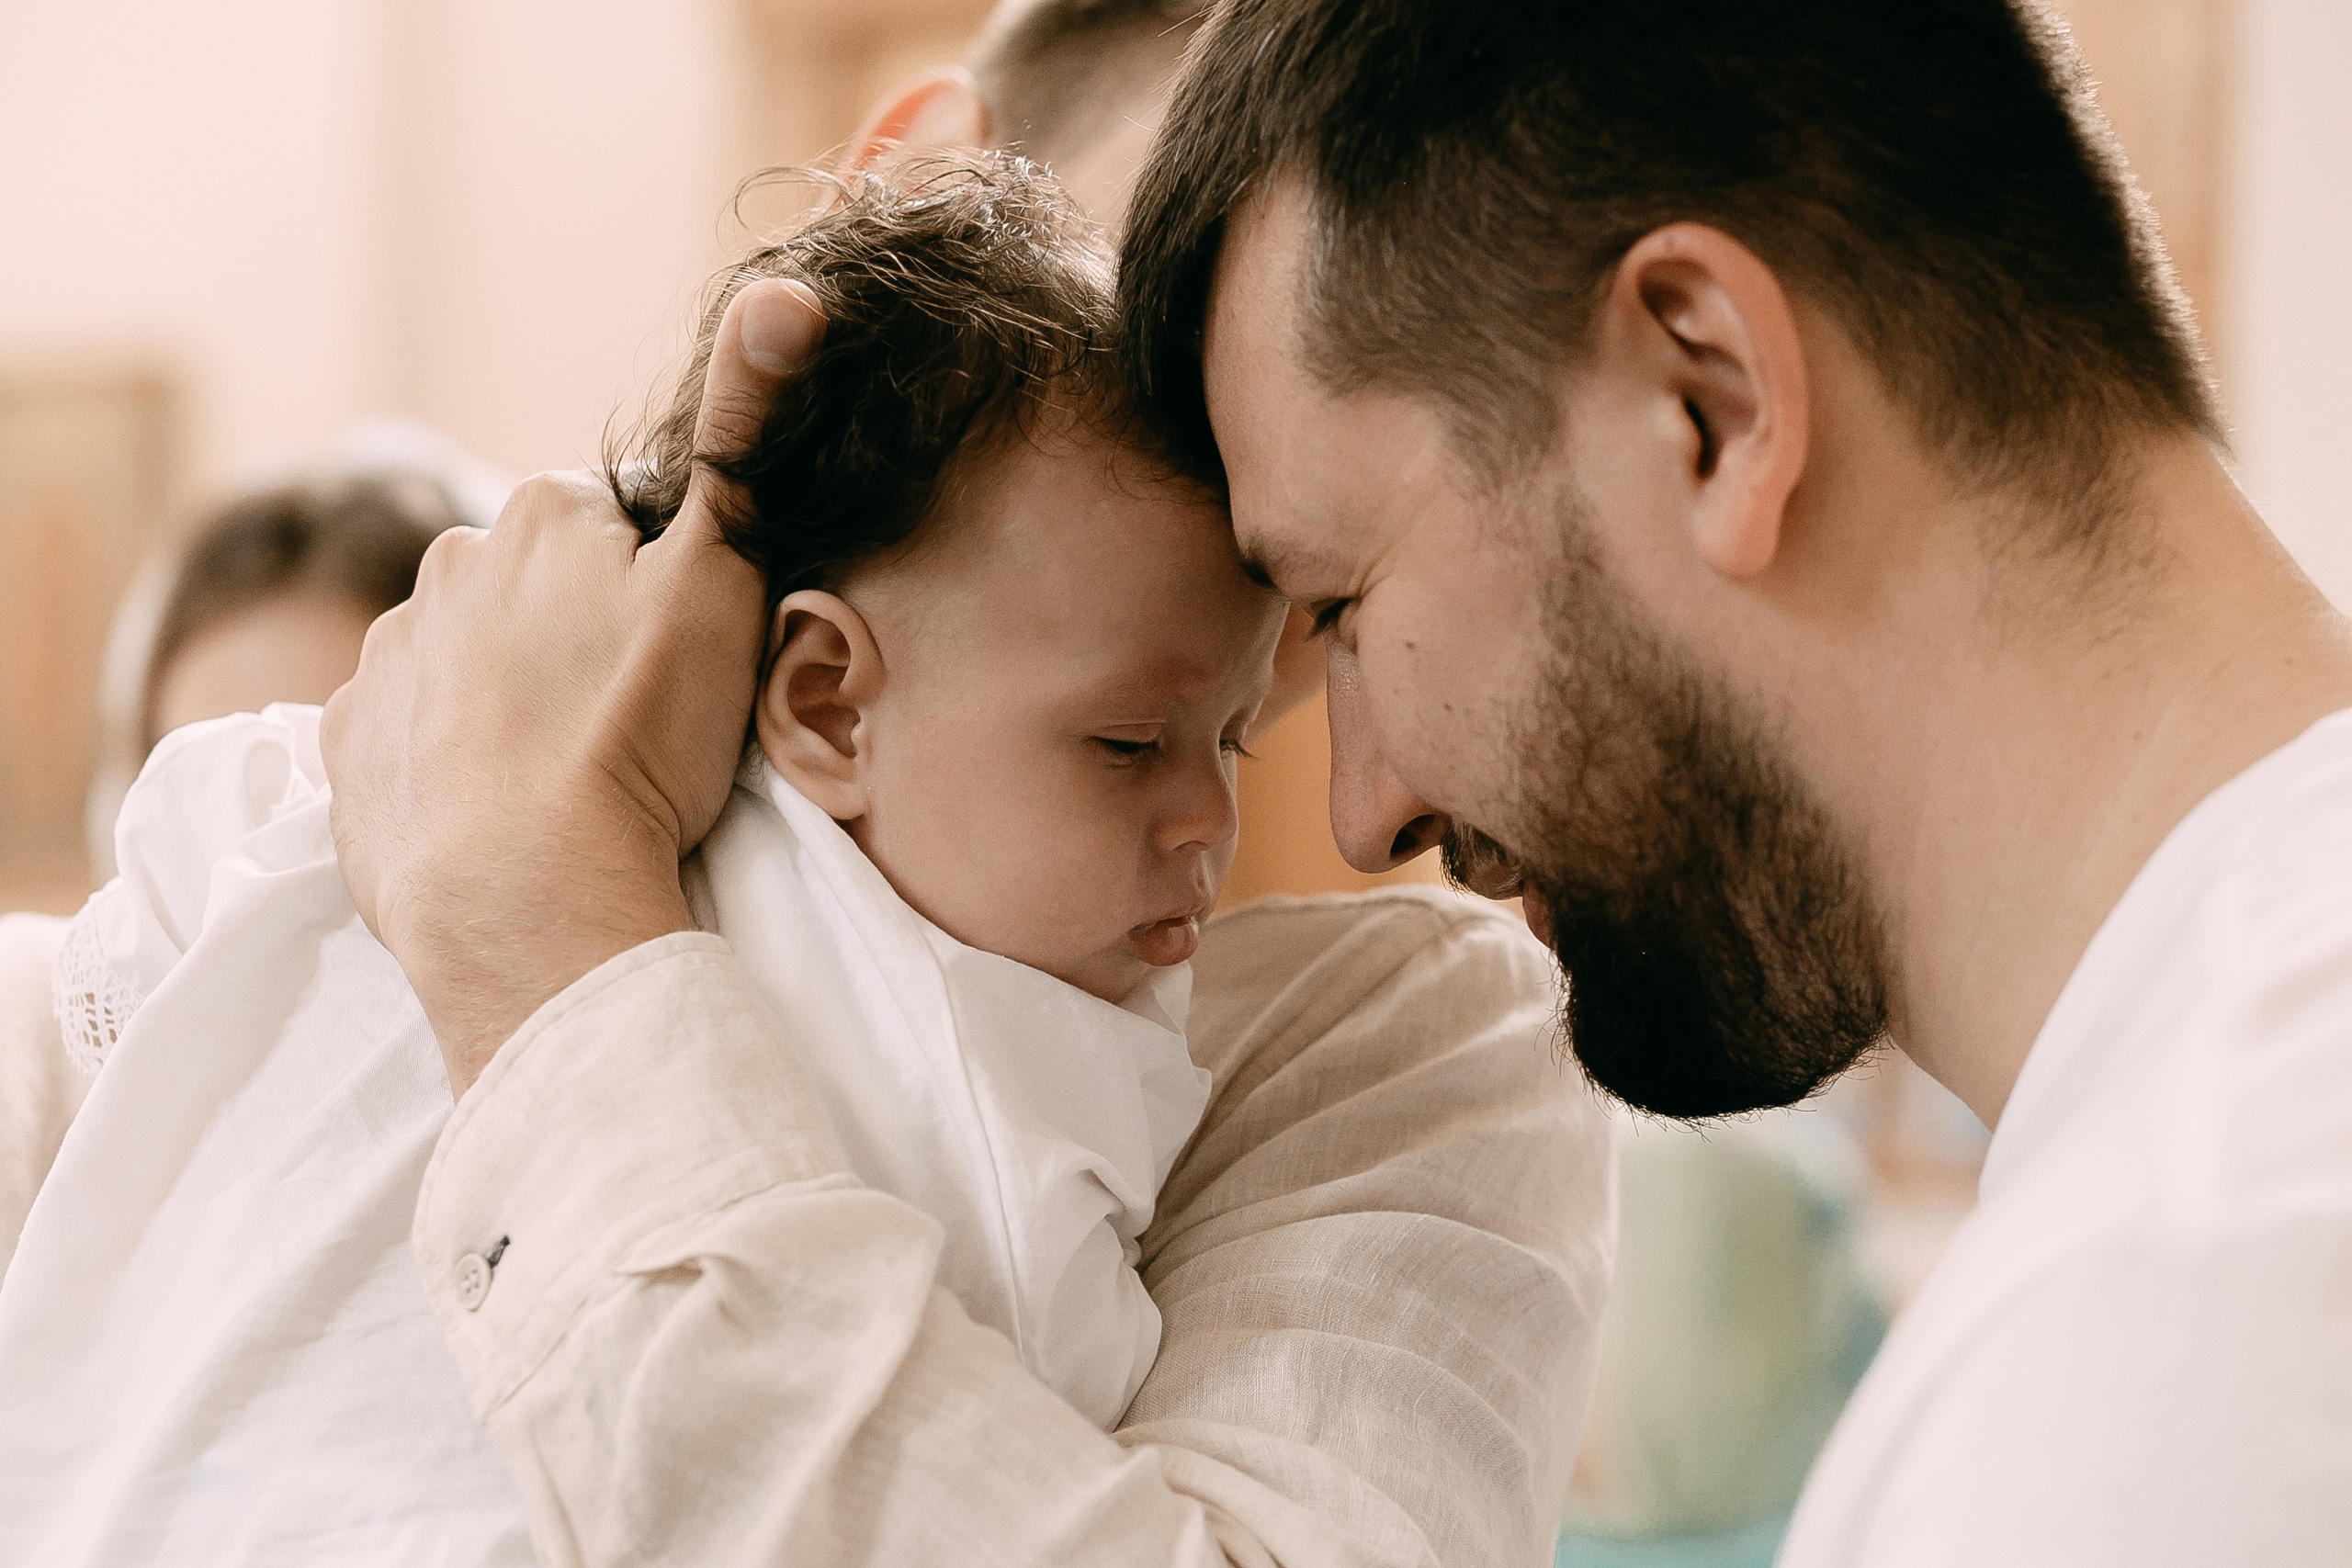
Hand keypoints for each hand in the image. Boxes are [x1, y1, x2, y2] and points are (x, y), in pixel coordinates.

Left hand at [323, 281, 825, 1093]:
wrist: (526, 890)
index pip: (612, 530)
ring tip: (564, 775)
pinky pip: (410, 732)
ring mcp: (384, 660)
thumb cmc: (637, 739)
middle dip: (574, 637)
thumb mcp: (724, 584)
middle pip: (535, 591)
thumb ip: (743, 450)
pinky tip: (499, 805)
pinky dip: (451, 759)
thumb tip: (778, 302)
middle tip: (630, 723)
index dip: (655, 591)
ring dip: (511, 698)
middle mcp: (445, 567)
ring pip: (469, 660)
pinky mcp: (348, 748)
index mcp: (540, 517)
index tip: (676, 658)